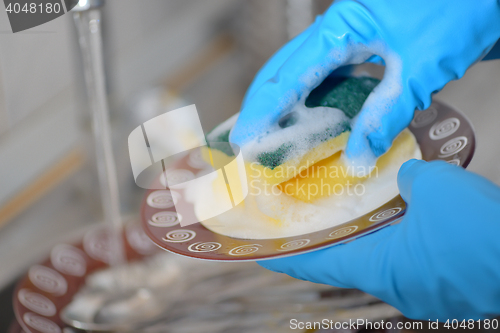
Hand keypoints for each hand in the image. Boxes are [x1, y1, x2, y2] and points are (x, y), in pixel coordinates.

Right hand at [230, 0, 499, 165]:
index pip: (288, 75)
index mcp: (341, 27)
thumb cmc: (460, 11)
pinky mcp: (364, 41)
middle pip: (285, 69)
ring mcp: (350, 32)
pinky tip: (314, 117)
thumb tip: (356, 160)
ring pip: (304, 70)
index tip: (243, 140)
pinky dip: (316, 97)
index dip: (263, 110)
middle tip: (250, 141)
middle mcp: (337, 28)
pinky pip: (328, 72)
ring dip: (287, 103)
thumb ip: (385, 115)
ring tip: (273, 134)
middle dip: (264, 105)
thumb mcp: (419, 69)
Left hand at [258, 160, 499, 320]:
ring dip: (364, 238)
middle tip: (306, 219)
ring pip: (380, 260)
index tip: (262, 251)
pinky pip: (409, 260)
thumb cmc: (478, 230)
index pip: (318, 263)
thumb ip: (409, 177)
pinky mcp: (447, 284)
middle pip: (346, 261)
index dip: (288, 256)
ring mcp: (423, 288)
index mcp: (380, 269)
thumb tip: (404, 174)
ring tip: (348, 212)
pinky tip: (401, 218)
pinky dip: (396, 240)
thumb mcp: (434, 188)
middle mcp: (396, 284)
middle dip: (326, 241)